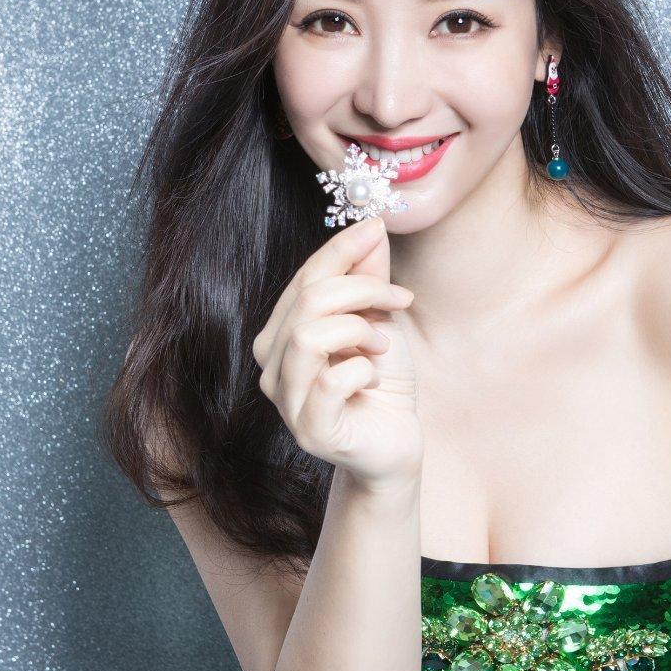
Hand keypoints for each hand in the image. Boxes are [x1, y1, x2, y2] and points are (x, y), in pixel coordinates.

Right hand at [252, 214, 422, 484]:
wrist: (395, 445)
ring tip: (382, 346)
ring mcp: (287, 401)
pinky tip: (374, 377)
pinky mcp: (311, 431)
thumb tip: (370, 225)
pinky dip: (362, 369)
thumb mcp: (379, 321)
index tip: (377, 230)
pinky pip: (330, 382)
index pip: (304, 278)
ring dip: (358, 329)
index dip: (341, 249)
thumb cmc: (382, 384)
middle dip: (361, 289)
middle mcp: (272, 366)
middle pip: (307, 301)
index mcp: (281, 334)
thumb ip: (369, 276)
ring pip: (308, 335)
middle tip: (398, 300)